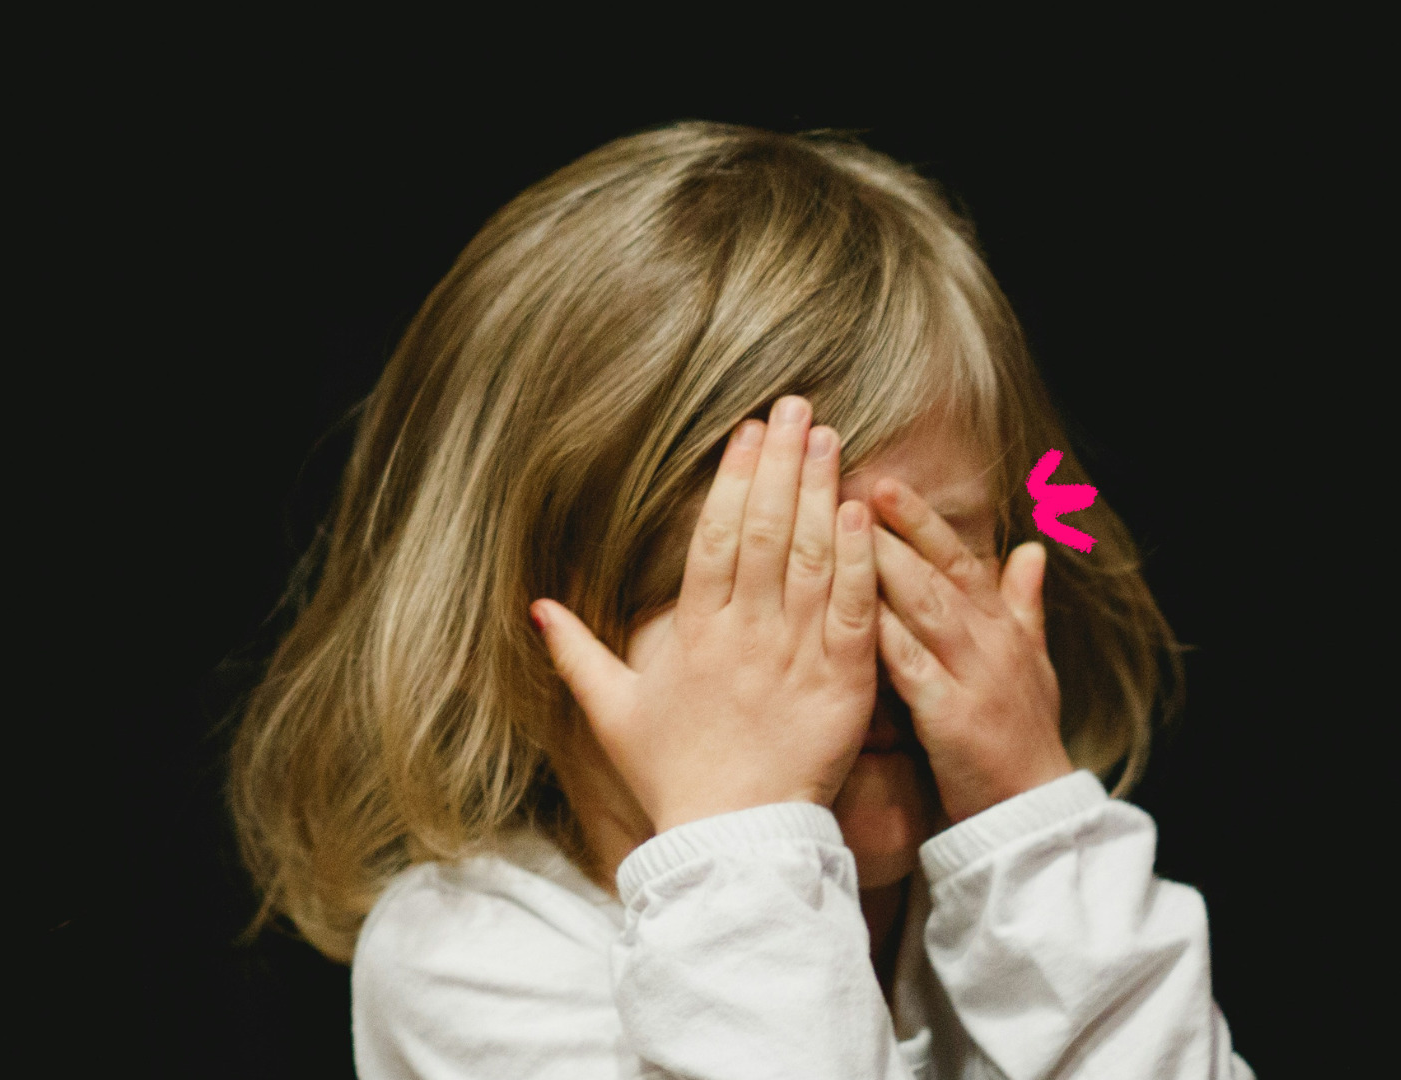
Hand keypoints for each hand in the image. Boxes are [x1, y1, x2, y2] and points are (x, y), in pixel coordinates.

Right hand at [533, 397, 879, 833]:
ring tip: (831, 438)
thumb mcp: (614, 715)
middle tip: (799, 408)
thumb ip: (578, 654)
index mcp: (694, 634)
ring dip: (822, 492)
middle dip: (782, 464)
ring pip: (810, 558)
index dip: (733, 479)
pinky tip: (863, 511)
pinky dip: (858, 559)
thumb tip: (537, 607)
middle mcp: (745, 634)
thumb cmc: (674, 778)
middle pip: (765, 531)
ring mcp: (795, 656)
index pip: (716, 538)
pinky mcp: (842, 683)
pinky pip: (852, 609)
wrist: (733, 842)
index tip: (749, 431)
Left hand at [870, 479, 1072, 823]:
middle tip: (847, 486)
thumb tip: (1034, 548)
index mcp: (1002, 627)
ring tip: (840, 529)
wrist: (1032, 812)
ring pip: (924, 607)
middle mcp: (990, 641)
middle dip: (893, 528)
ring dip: (883, 565)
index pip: (958, 559)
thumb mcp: (1033, 663)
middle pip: (936, 572)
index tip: (883, 482)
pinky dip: (883, 636)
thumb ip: (1024, 604)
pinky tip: (848, 612)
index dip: (921, 520)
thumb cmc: (1024, 737)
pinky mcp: (952, 716)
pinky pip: (912, 667)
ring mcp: (973, 676)